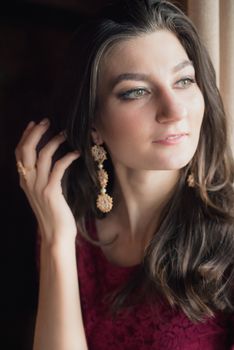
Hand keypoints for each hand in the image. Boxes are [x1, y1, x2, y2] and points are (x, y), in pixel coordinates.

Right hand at [15, 118, 79, 244]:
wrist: (56, 234)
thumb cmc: (53, 215)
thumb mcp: (42, 195)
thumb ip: (41, 179)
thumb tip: (50, 164)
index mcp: (25, 181)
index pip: (19, 154)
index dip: (25, 137)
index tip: (33, 124)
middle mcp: (28, 182)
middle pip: (26, 150)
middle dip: (35, 132)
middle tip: (46, 121)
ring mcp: (39, 186)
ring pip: (43, 155)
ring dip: (54, 141)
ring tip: (65, 134)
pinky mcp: (51, 191)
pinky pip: (58, 167)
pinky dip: (68, 157)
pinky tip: (76, 153)